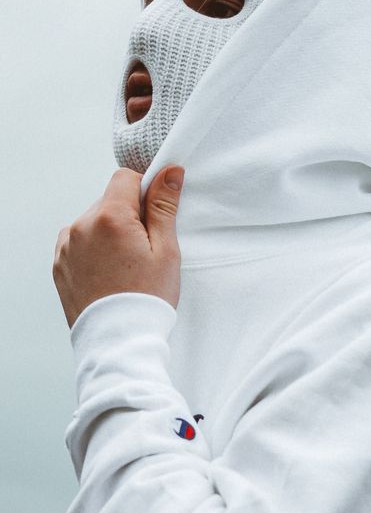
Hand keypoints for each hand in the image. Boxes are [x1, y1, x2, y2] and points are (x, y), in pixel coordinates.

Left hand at [53, 166, 184, 328]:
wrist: (119, 341)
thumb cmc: (147, 298)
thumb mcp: (165, 249)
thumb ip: (163, 206)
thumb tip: (169, 171)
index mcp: (109, 217)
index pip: (125, 178)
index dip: (144, 190)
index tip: (155, 216)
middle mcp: (80, 226)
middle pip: (109, 200)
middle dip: (128, 215)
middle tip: (144, 248)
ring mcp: (66, 246)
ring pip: (93, 222)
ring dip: (108, 231)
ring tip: (125, 265)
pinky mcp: (59, 265)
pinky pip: (78, 242)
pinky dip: (93, 249)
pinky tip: (108, 272)